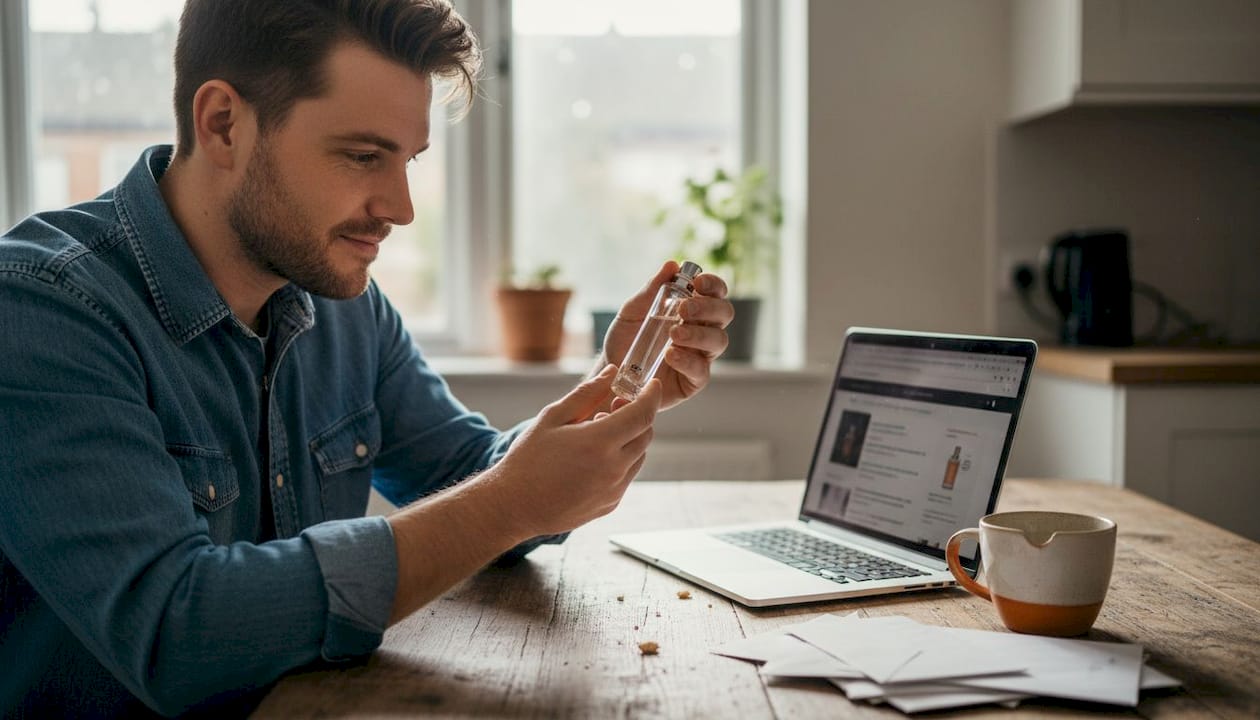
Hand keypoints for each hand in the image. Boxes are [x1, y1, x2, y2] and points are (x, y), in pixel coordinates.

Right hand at [492, 366, 660, 537]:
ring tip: (596, 435)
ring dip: (628, 439)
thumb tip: (611, 372)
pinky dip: (619, 461)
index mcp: (598, 443)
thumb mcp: (553, 418)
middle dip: (638, 416)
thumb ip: (586, 394)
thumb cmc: (529, 459)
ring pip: (638, 456)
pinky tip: (592, 458)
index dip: (651, 396)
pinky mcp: (610, 504)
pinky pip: (626, 476)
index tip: (652, 384)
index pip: (642, 414)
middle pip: (645, 434)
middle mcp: (613, 468)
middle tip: (614, 407)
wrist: (513, 507)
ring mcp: (614, 490)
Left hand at [601, 261, 733, 410]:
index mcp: (693, 310)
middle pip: (724, 314)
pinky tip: (671, 355)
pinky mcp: (693, 381)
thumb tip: (671, 265)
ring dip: (698, 334)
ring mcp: (700, 356)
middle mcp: (702, 330)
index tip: (697, 282)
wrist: (611, 369)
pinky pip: (701, 371)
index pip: (715, 293)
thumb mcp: (632, 311)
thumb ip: (651, 290)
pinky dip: (688, 361)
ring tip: (674, 334)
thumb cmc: (626, 338)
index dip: (713, 285)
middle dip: (707, 307)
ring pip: (718, 341)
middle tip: (682, 309)